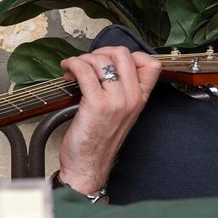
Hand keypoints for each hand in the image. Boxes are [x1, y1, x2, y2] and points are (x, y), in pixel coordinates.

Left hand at [57, 46, 161, 194]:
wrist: (88, 166)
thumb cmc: (98, 141)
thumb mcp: (120, 114)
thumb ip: (120, 91)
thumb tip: (103, 66)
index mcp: (140, 99)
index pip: (151, 64)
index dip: (129, 54)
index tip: (108, 60)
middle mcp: (132, 98)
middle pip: (123, 54)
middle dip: (100, 52)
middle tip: (87, 62)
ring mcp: (115, 101)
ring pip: (101, 60)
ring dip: (82, 59)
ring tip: (73, 70)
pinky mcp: (96, 104)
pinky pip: (84, 71)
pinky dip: (72, 64)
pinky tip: (67, 70)